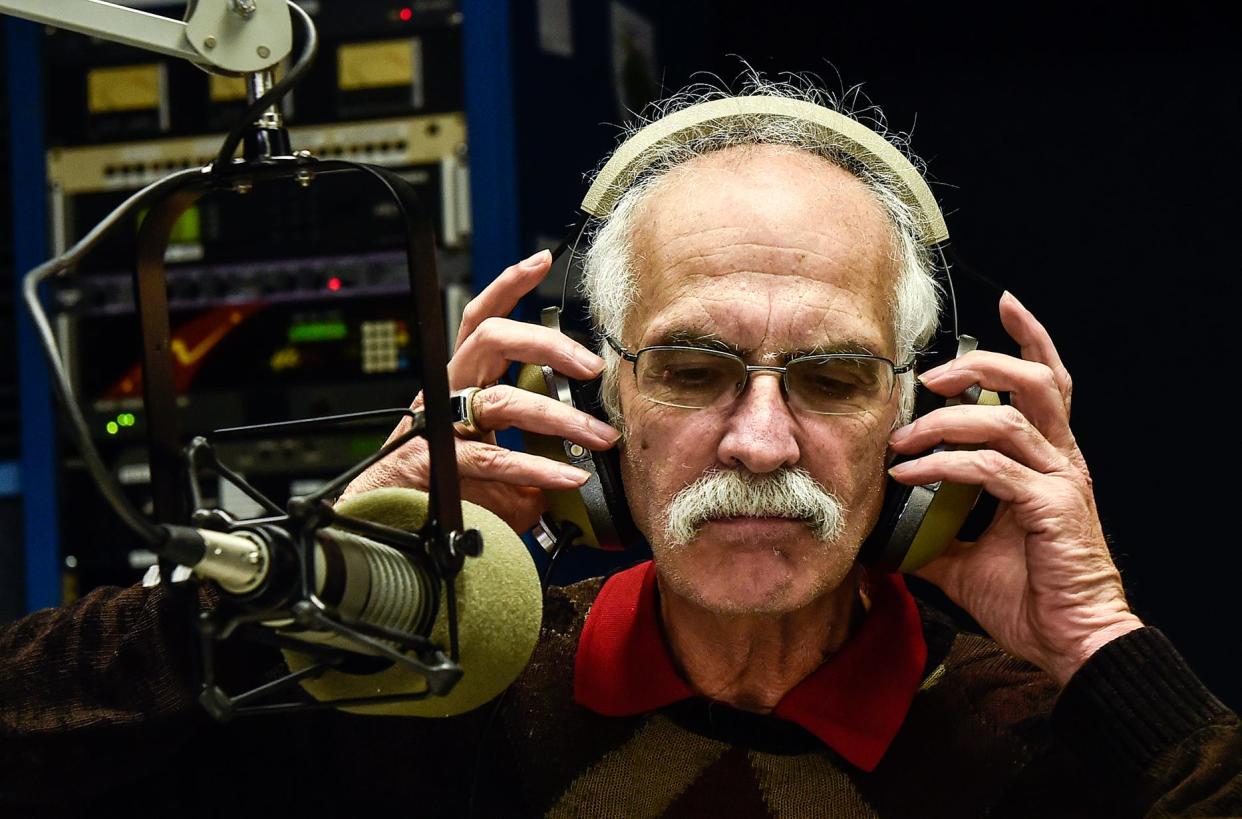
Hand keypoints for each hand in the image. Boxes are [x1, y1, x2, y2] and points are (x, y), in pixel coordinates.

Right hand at [341, 250, 621, 531]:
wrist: (388, 517)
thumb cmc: (444, 482)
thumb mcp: (497, 455)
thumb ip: (536, 448)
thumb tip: (583, 455)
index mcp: (463, 379)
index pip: (481, 320)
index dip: (507, 286)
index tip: (540, 261)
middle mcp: (449, 391)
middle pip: (491, 341)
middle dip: (546, 344)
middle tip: (590, 366)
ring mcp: (440, 425)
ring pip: (502, 401)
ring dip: (559, 419)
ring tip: (598, 436)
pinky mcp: (439, 463)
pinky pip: (495, 460)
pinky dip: (538, 469)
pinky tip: (568, 477)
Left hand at [886, 292, 1142, 684]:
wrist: (1071, 644)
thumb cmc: (1031, 598)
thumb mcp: (965, 561)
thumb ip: (930, 537)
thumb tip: (880, 539)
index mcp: (1047, 461)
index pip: (1046, 383)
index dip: (1030, 339)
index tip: (1004, 304)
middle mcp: (1060, 461)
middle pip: (1036, 382)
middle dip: (981, 363)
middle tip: (928, 376)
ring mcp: (1060, 482)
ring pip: (1008, 418)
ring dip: (947, 419)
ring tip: (902, 436)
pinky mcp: (1052, 509)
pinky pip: (991, 470)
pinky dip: (944, 466)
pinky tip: (909, 474)